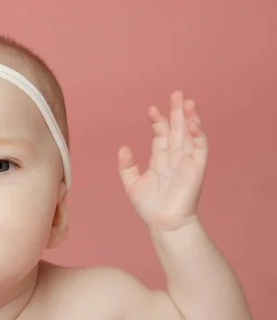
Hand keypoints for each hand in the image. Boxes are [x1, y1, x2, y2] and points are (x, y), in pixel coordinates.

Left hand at [118, 90, 207, 231]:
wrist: (163, 222)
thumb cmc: (149, 206)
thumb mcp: (131, 183)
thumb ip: (127, 165)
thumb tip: (123, 147)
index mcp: (160, 158)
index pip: (161, 134)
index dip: (158, 121)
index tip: (151, 110)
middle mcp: (175, 157)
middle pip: (177, 129)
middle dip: (177, 111)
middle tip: (177, 93)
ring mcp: (186, 161)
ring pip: (190, 134)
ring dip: (190, 118)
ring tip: (188, 102)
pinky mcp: (197, 168)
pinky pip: (200, 148)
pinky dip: (198, 135)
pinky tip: (192, 123)